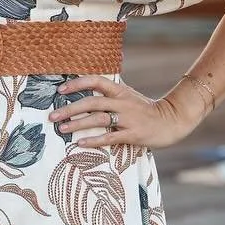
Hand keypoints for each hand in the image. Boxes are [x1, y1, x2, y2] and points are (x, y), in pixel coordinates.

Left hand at [49, 72, 204, 153]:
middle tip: (52, 116)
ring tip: (61, 129)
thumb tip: (92, 84)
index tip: (60, 90)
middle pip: (92, 102)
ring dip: (78, 124)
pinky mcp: (133, 134)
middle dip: (70, 109)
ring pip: (98, 119)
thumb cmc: (145, 109)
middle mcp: (122, 102)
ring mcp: (128, 118)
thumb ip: (111, 91)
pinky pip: (110, 137)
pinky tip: (80, 143)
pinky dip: (94, 140)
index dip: (77, 84)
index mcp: (120, 91)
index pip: (96, 81)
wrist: (172, 120)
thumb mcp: (128, 95)